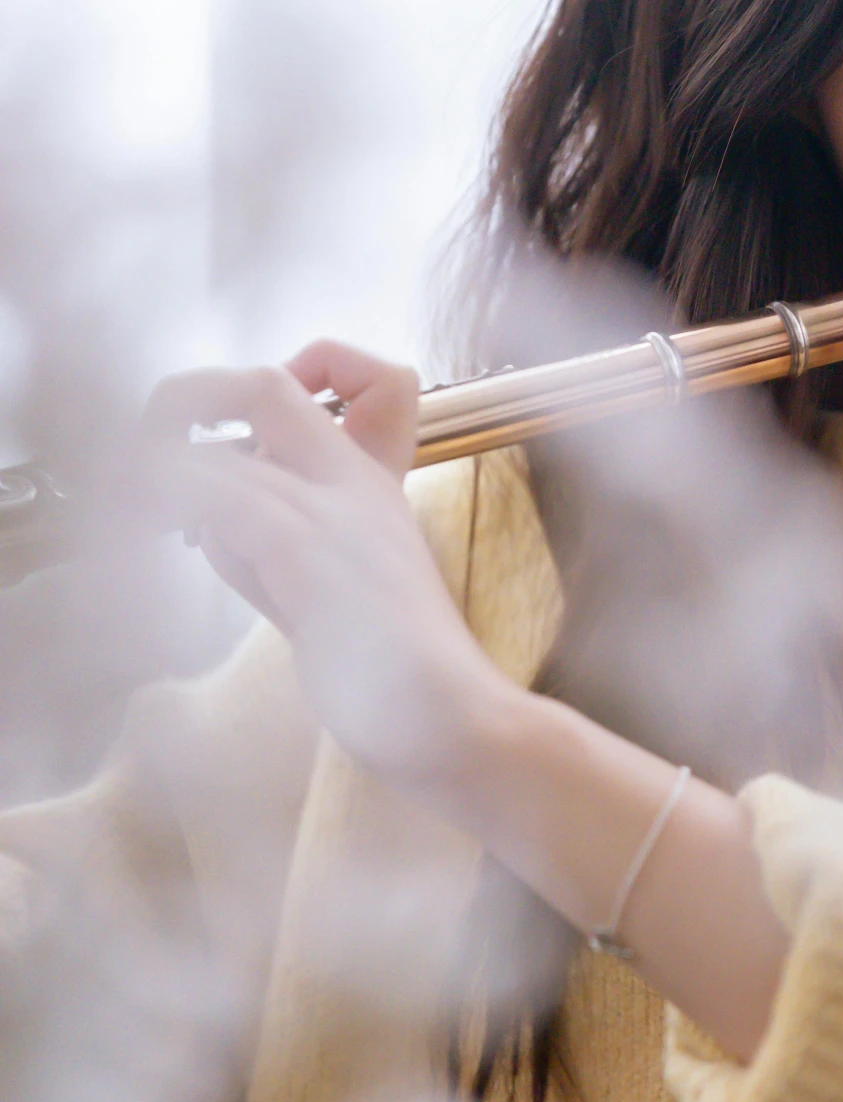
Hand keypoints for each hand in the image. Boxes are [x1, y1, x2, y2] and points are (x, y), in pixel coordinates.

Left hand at [140, 342, 505, 785]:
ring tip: (133, 514)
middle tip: (146, 463)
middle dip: (187, 403)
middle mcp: (350, 483)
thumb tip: (203, 529)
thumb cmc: (395, 677)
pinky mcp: (302, 548)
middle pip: (264, 385)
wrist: (449, 716)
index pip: (308, 387)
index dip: (242, 395)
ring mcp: (328, 511)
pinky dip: (166, 499)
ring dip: (154, 470)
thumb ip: (272, 552)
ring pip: (220, 442)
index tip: (205, 445)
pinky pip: (213, 491)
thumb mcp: (330, 594)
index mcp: (367, 485)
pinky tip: (154, 532)